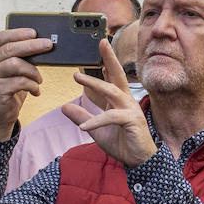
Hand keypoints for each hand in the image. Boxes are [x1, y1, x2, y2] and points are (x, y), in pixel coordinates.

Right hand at [0, 27, 53, 142]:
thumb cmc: (9, 90)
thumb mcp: (13, 72)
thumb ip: (21, 58)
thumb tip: (43, 45)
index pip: (0, 38)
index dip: (17, 33)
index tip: (34, 32)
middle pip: (10, 49)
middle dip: (32, 45)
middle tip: (49, 45)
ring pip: (15, 64)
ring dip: (33, 71)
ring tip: (39, 79)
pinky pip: (20, 82)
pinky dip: (33, 85)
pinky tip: (35, 91)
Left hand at [61, 39, 157, 167]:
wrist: (138, 160)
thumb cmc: (122, 143)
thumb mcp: (95, 129)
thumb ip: (82, 116)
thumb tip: (64, 107)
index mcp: (119, 101)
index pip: (112, 78)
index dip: (106, 63)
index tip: (100, 47)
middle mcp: (126, 101)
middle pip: (117, 75)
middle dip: (109, 58)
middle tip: (101, 42)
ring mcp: (130, 110)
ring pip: (112, 92)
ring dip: (94, 84)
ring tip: (77, 77)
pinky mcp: (132, 121)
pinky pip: (111, 117)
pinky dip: (96, 121)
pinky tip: (83, 127)